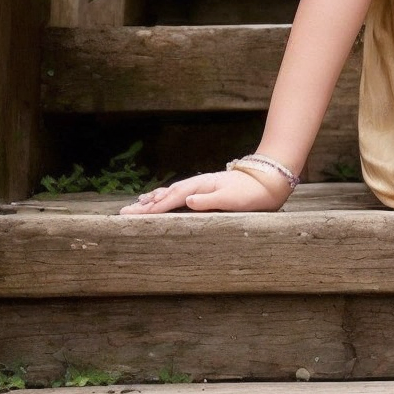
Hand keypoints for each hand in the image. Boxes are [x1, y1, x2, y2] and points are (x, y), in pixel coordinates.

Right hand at [119, 163, 291, 214]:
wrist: (271, 178)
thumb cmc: (253, 193)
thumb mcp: (233, 199)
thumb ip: (209, 200)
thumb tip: (187, 200)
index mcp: (202, 187)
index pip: (172, 199)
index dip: (152, 208)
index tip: (132, 215)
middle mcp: (199, 184)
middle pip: (166, 194)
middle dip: (145, 204)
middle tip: (123, 212)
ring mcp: (203, 185)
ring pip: (172, 192)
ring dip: (154, 199)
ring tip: (136, 204)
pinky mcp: (208, 188)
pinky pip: (180, 192)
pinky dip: (167, 196)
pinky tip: (163, 198)